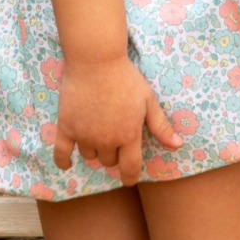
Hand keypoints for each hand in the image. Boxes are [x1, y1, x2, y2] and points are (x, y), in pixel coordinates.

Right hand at [52, 56, 183, 185]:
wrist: (96, 60)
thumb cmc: (125, 78)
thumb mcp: (148, 100)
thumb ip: (160, 126)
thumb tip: (178, 145)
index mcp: (128, 136)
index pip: (130, 168)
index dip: (130, 177)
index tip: (128, 179)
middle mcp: (106, 140)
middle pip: (108, 161)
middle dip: (113, 152)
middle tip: (113, 133)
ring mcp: (84, 135)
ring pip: (89, 156)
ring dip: (94, 149)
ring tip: (96, 131)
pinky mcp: (66, 127)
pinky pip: (61, 153)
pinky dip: (63, 161)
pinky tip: (66, 163)